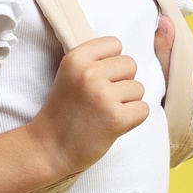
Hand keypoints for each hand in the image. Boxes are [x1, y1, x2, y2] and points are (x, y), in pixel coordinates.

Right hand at [32, 34, 148, 175]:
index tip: (98, 80)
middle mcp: (89, 73)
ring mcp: (103, 95)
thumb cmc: (63, 113)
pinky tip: (113, 125)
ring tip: (105, 114)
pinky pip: (143, 109)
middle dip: (122, 83)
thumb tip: (127, 51)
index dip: (111, 64)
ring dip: (127, 103)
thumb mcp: (69, 75)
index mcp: (76, 58)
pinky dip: (133, 120)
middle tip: (102, 100)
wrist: (48, 148)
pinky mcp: (116, 118)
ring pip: (138, 88)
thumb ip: (93, 61)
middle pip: (130, 65)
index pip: (114, 44)